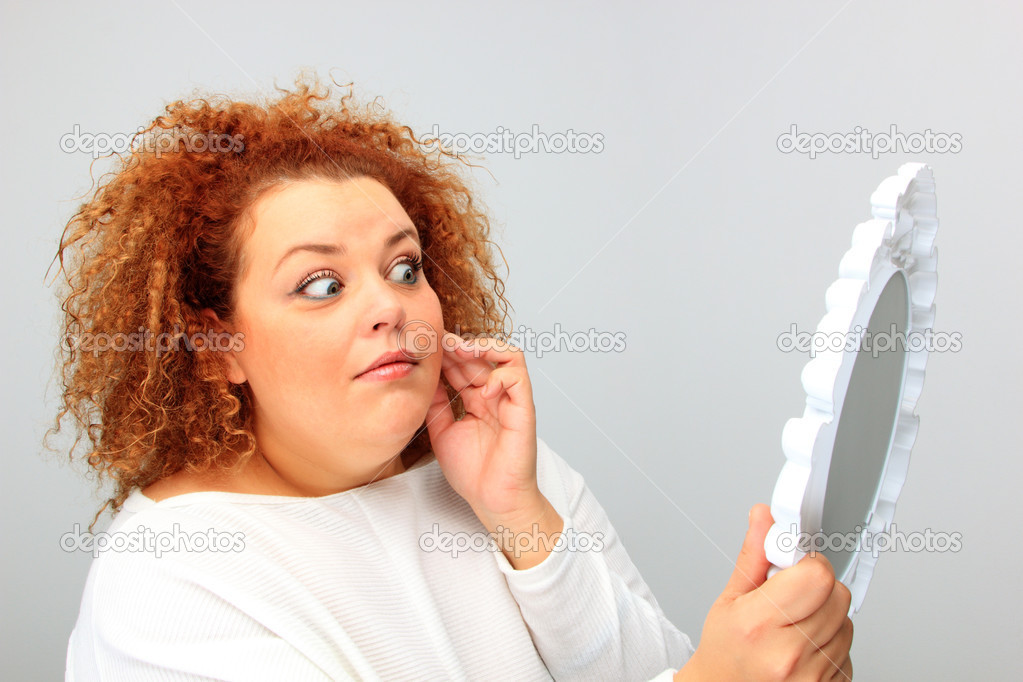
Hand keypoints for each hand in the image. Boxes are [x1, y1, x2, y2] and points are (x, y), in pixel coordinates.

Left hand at [425, 332, 547, 531]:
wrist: (492, 500)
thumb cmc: (473, 473)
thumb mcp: (442, 431)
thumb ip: (436, 404)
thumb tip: (423, 378)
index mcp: (477, 400)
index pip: (464, 365)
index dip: (446, 353)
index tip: (426, 344)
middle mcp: (496, 396)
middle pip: (481, 356)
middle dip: (458, 344)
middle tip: (437, 339)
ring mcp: (511, 401)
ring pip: (509, 355)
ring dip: (485, 347)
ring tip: (462, 351)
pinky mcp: (524, 411)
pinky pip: (519, 379)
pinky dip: (500, 376)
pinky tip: (482, 390)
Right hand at [677, 504, 853, 680]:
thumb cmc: (726, 651)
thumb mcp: (730, 600)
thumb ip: (754, 557)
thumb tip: (764, 518)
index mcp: (757, 624)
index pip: (816, 576)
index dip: (809, 564)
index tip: (796, 565)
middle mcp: (787, 655)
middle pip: (838, 596)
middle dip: (819, 588)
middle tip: (792, 597)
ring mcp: (811, 677)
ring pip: (847, 622)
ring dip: (826, 617)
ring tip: (795, 626)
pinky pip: (849, 651)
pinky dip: (831, 644)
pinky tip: (805, 647)